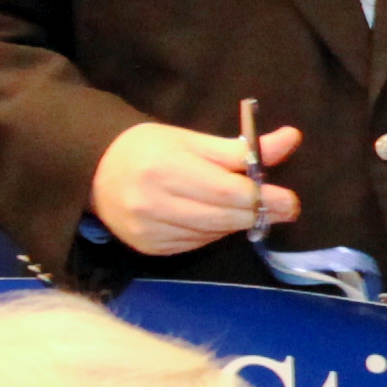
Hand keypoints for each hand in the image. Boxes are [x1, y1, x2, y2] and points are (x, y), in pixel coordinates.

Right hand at [93, 117, 296, 252]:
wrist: (96, 170)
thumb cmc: (151, 149)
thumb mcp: (194, 140)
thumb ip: (241, 148)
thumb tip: (291, 138)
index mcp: (165, 169)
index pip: (225, 192)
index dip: (262, 198)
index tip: (290, 200)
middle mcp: (153, 204)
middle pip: (222, 217)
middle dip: (258, 213)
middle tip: (285, 208)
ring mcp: (148, 230)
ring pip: (212, 233)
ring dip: (235, 222)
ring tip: (243, 206)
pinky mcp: (148, 248)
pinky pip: (196, 243)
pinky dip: (213, 232)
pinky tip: (211, 217)